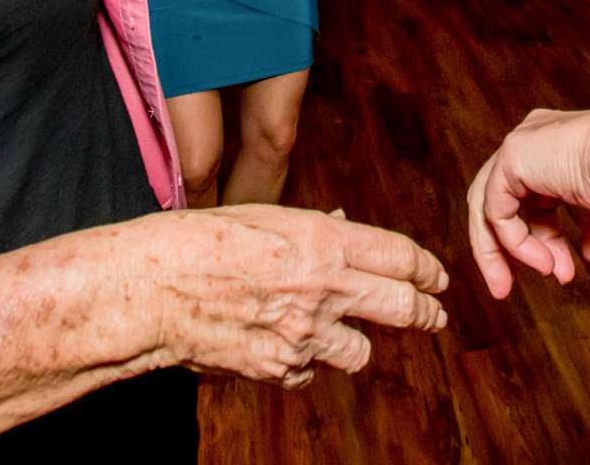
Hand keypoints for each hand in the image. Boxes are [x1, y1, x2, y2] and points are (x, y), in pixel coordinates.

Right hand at [138, 206, 448, 387]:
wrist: (153, 289)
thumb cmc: (201, 242)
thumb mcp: (264, 218)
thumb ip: (312, 228)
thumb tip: (343, 223)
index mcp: (323, 241)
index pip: (399, 256)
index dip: (426, 269)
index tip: (437, 278)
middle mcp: (324, 287)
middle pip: (401, 307)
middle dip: (424, 313)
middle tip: (433, 316)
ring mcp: (304, 333)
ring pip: (361, 351)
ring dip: (356, 345)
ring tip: (346, 338)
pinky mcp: (280, 369)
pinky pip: (310, 372)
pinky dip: (304, 363)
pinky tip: (284, 347)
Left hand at [467, 106, 589, 299]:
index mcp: (555, 146)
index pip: (529, 196)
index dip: (541, 239)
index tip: (559, 273)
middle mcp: (532, 139)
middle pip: (497, 201)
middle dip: (504, 248)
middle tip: (505, 288)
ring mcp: (519, 145)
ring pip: (486, 207)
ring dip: (498, 252)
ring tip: (512, 285)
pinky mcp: (511, 157)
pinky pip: (497, 211)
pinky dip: (514, 242)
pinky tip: (543, 262)